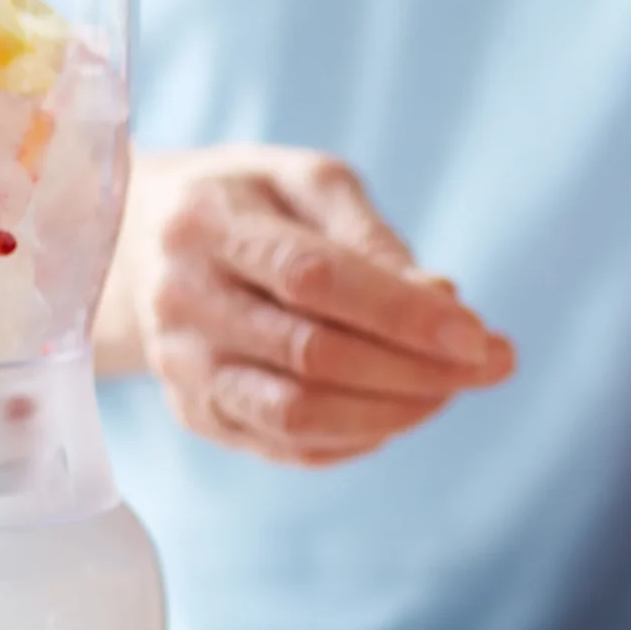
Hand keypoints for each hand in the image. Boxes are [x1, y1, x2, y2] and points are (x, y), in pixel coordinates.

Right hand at [99, 145, 514, 464]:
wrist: (142, 244)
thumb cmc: (251, 202)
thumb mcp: (308, 182)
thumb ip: (373, 238)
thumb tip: (444, 302)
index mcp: (206, 223)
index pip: (312, 279)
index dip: (402, 313)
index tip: (476, 333)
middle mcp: (181, 300)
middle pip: (311, 356)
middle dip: (416, 370)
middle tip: (488, 365)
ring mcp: (181, 367)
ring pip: (298, 415)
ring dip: (394, 413)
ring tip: (451, 390)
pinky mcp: (194, 414)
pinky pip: (286, 447)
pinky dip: (358, 438)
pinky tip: (400, 411)